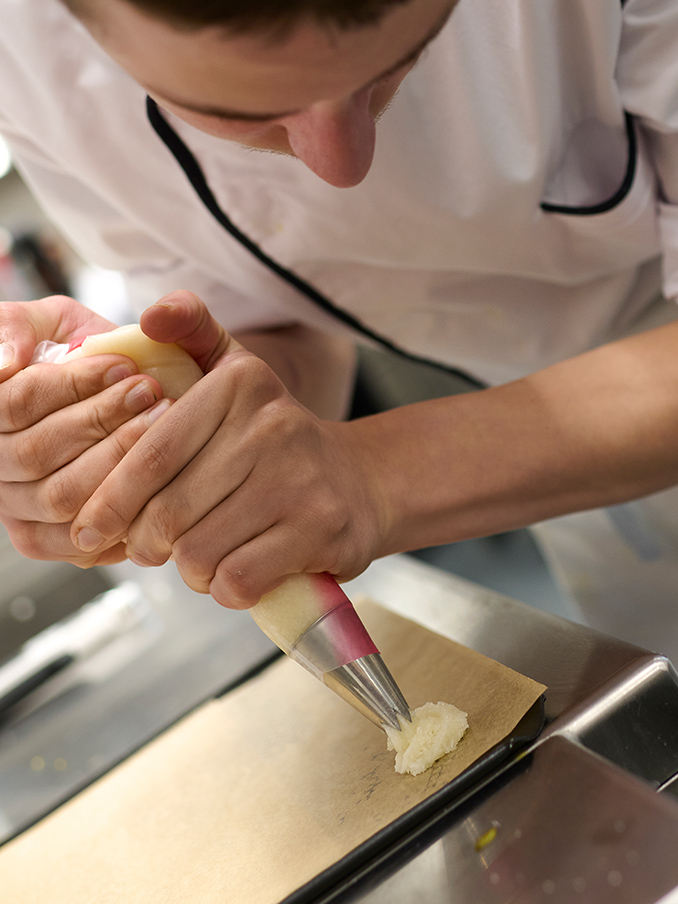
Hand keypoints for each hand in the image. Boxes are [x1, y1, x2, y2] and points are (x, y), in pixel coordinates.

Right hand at [0, 295, 164, 565]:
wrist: (114, 389)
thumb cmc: (77, 349)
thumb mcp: (50, 321)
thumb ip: (18, 327)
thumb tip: (4, 365)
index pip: (18, 402)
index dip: (73, 385)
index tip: (126, 366)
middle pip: (36, 452)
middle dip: (101, 420)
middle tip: (152, 393)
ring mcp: (14, 505)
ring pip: (59, 496)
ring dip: (116, 459)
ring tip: (162, 421)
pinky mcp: (42, 538)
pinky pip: (76, 540)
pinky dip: (119, 514)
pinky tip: (158, 480)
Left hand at [69, 291, 383, 607]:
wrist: (360, 484)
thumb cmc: (274, 441)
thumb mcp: (236, 373)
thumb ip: (191, 332)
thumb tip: (152, 315)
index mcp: (242, 383)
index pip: (152, 453)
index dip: (112, 499)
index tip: (91, 527)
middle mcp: (274, 424)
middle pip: (169, 509)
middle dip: (147, 541)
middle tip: (151, 546)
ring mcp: (300, 478)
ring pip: (198, 550)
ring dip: (189, 568)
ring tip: (202, 555)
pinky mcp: (320, 529)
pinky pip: (236, 578)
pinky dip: (224, 588)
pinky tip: (236, 572)